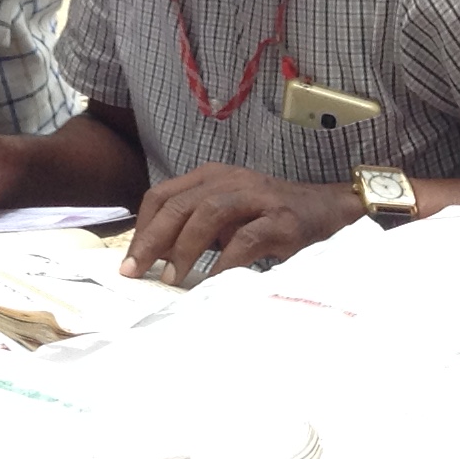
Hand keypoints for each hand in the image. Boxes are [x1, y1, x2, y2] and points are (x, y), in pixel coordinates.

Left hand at [123, 164, 360, 280]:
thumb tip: (155, 258)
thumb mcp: (228, 216)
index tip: (131, 260)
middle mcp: (231, 180)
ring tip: (172, 278)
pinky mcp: (281, 219)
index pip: (163, 195)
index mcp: (212, 177)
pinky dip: (226, 260)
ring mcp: (257, 197)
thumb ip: (196, 227)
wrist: (328, 210)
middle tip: (137, 271)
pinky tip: (214, 280)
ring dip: (184, 247)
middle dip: (153, 239)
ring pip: (208, 212)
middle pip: (179, 203)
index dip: (142, 227)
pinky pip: (247, 238)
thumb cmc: (270, 217)